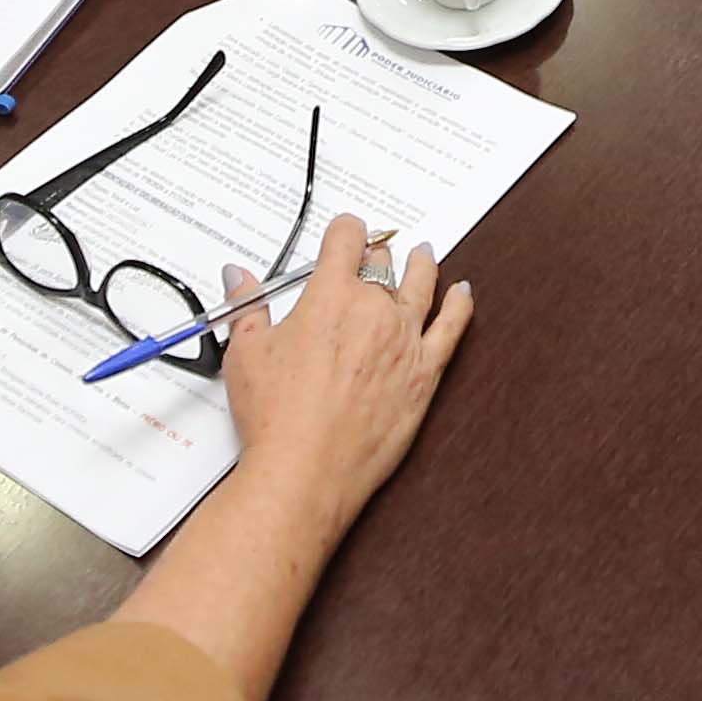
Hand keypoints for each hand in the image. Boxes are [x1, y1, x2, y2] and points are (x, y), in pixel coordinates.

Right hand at [215, 213, 472, 529]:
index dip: (346, 230)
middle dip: (375, 255)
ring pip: (421, 286)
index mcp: (330, 296)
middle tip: (372, 256)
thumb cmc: (275, 418)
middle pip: (382, 264)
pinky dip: (459, 306)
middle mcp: (374, 311)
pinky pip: (452, 328)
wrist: (305, 471)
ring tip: (424, 255)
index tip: (346, 231)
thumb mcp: (246, 353)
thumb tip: (239, 277)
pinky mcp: (425, 375)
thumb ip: (247, 306)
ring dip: (422, 266)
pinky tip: (462, 294)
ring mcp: (404, 341)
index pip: (346, 240)